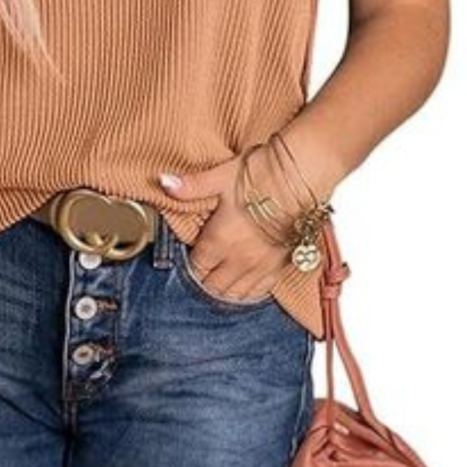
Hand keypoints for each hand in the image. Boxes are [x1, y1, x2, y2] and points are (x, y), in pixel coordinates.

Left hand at [158, 151, 300, 301]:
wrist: (301, 176)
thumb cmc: (262, 173)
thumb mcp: (220, 176)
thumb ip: (191, 186)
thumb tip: (165, 182)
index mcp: (219, 240)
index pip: (197, 266)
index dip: (191, 263)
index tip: (191, 255)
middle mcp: (239, 259)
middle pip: (214, 286)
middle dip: (205, 280)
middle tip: (203, 269)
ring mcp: (261, 265)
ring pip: (236, 293)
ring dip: (225, 290)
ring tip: (220, 281)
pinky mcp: (281, 264)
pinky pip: (261, 291)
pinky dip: (250, 292)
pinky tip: (246, 286)